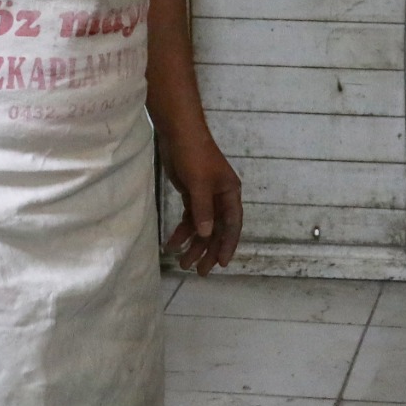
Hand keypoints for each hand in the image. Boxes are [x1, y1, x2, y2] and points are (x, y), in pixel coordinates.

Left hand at [164, 141, 242, 273]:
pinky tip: (172, 243)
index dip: (227, 245)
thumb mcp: (199, 183)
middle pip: (217, 230)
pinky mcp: (191, 194)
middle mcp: (221, 197)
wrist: (178, 133)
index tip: (221, 263)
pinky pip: (190, 219)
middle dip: (208, 251)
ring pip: (202, 227)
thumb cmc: (194, 155)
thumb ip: (203, 210)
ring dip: (193, 245)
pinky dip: (182, 231)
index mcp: (230, 193)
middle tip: (201, 272)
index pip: (232, 224)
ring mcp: (206, 197)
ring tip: (183, 263)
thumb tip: (205, 235)